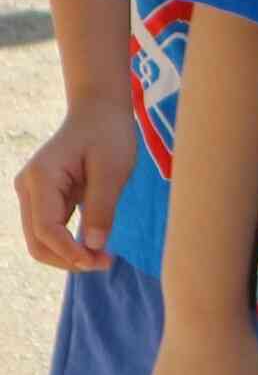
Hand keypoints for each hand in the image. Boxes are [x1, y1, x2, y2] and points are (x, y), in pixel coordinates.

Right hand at [14, 99, 135, 270]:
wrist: (99, 111)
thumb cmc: (109, 134)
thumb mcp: (113, 169)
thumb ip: (102, 207)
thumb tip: (93, 247)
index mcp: (40, 178)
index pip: (46, 228)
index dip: (68, 251)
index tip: (96, 261)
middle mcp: (27, 188)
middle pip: (37, 240)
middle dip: (67, 258)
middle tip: (104, 263)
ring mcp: (32, 194)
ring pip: (41, 239)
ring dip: (68, 254)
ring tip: (103, 258)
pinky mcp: (43, 198)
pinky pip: (51, 229)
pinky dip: (69, 242)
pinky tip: (94, 246)